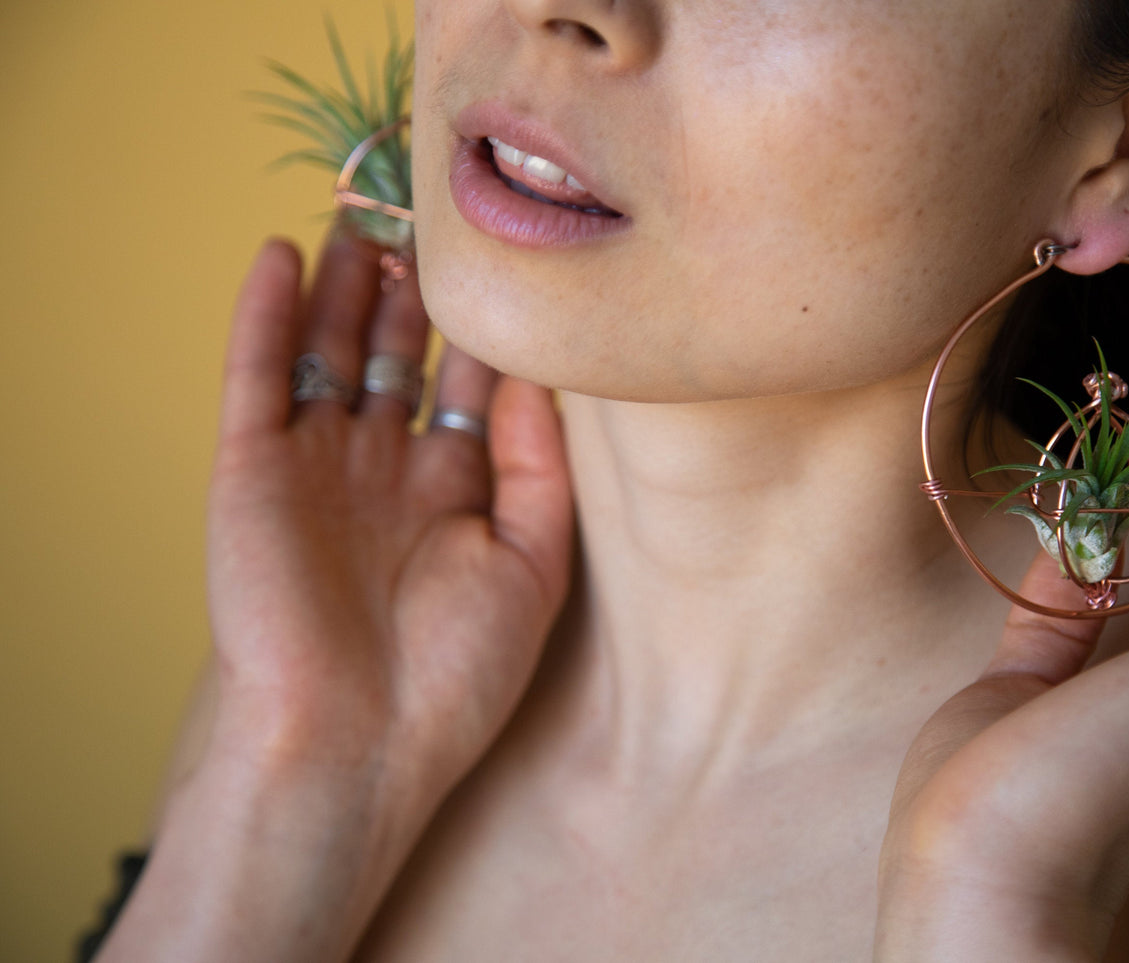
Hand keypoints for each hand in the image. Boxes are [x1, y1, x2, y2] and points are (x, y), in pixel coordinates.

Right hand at [205, 232, 573, 801]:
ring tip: (365, 210)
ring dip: (343, 283)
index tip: (509, 261)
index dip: (487, 325)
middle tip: (433, 213)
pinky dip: (265, 314)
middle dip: (414, 289)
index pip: (469, 385)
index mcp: (450, 492)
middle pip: (397, 354)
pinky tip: (282, 253)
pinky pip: (257, 375)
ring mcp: (315, 465)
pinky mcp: (251, 470)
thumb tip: (544, 376)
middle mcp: (382, 469)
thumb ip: (538, 469)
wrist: (353, 744)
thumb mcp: (529, 568)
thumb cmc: (452, 674)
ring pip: (329, 348)